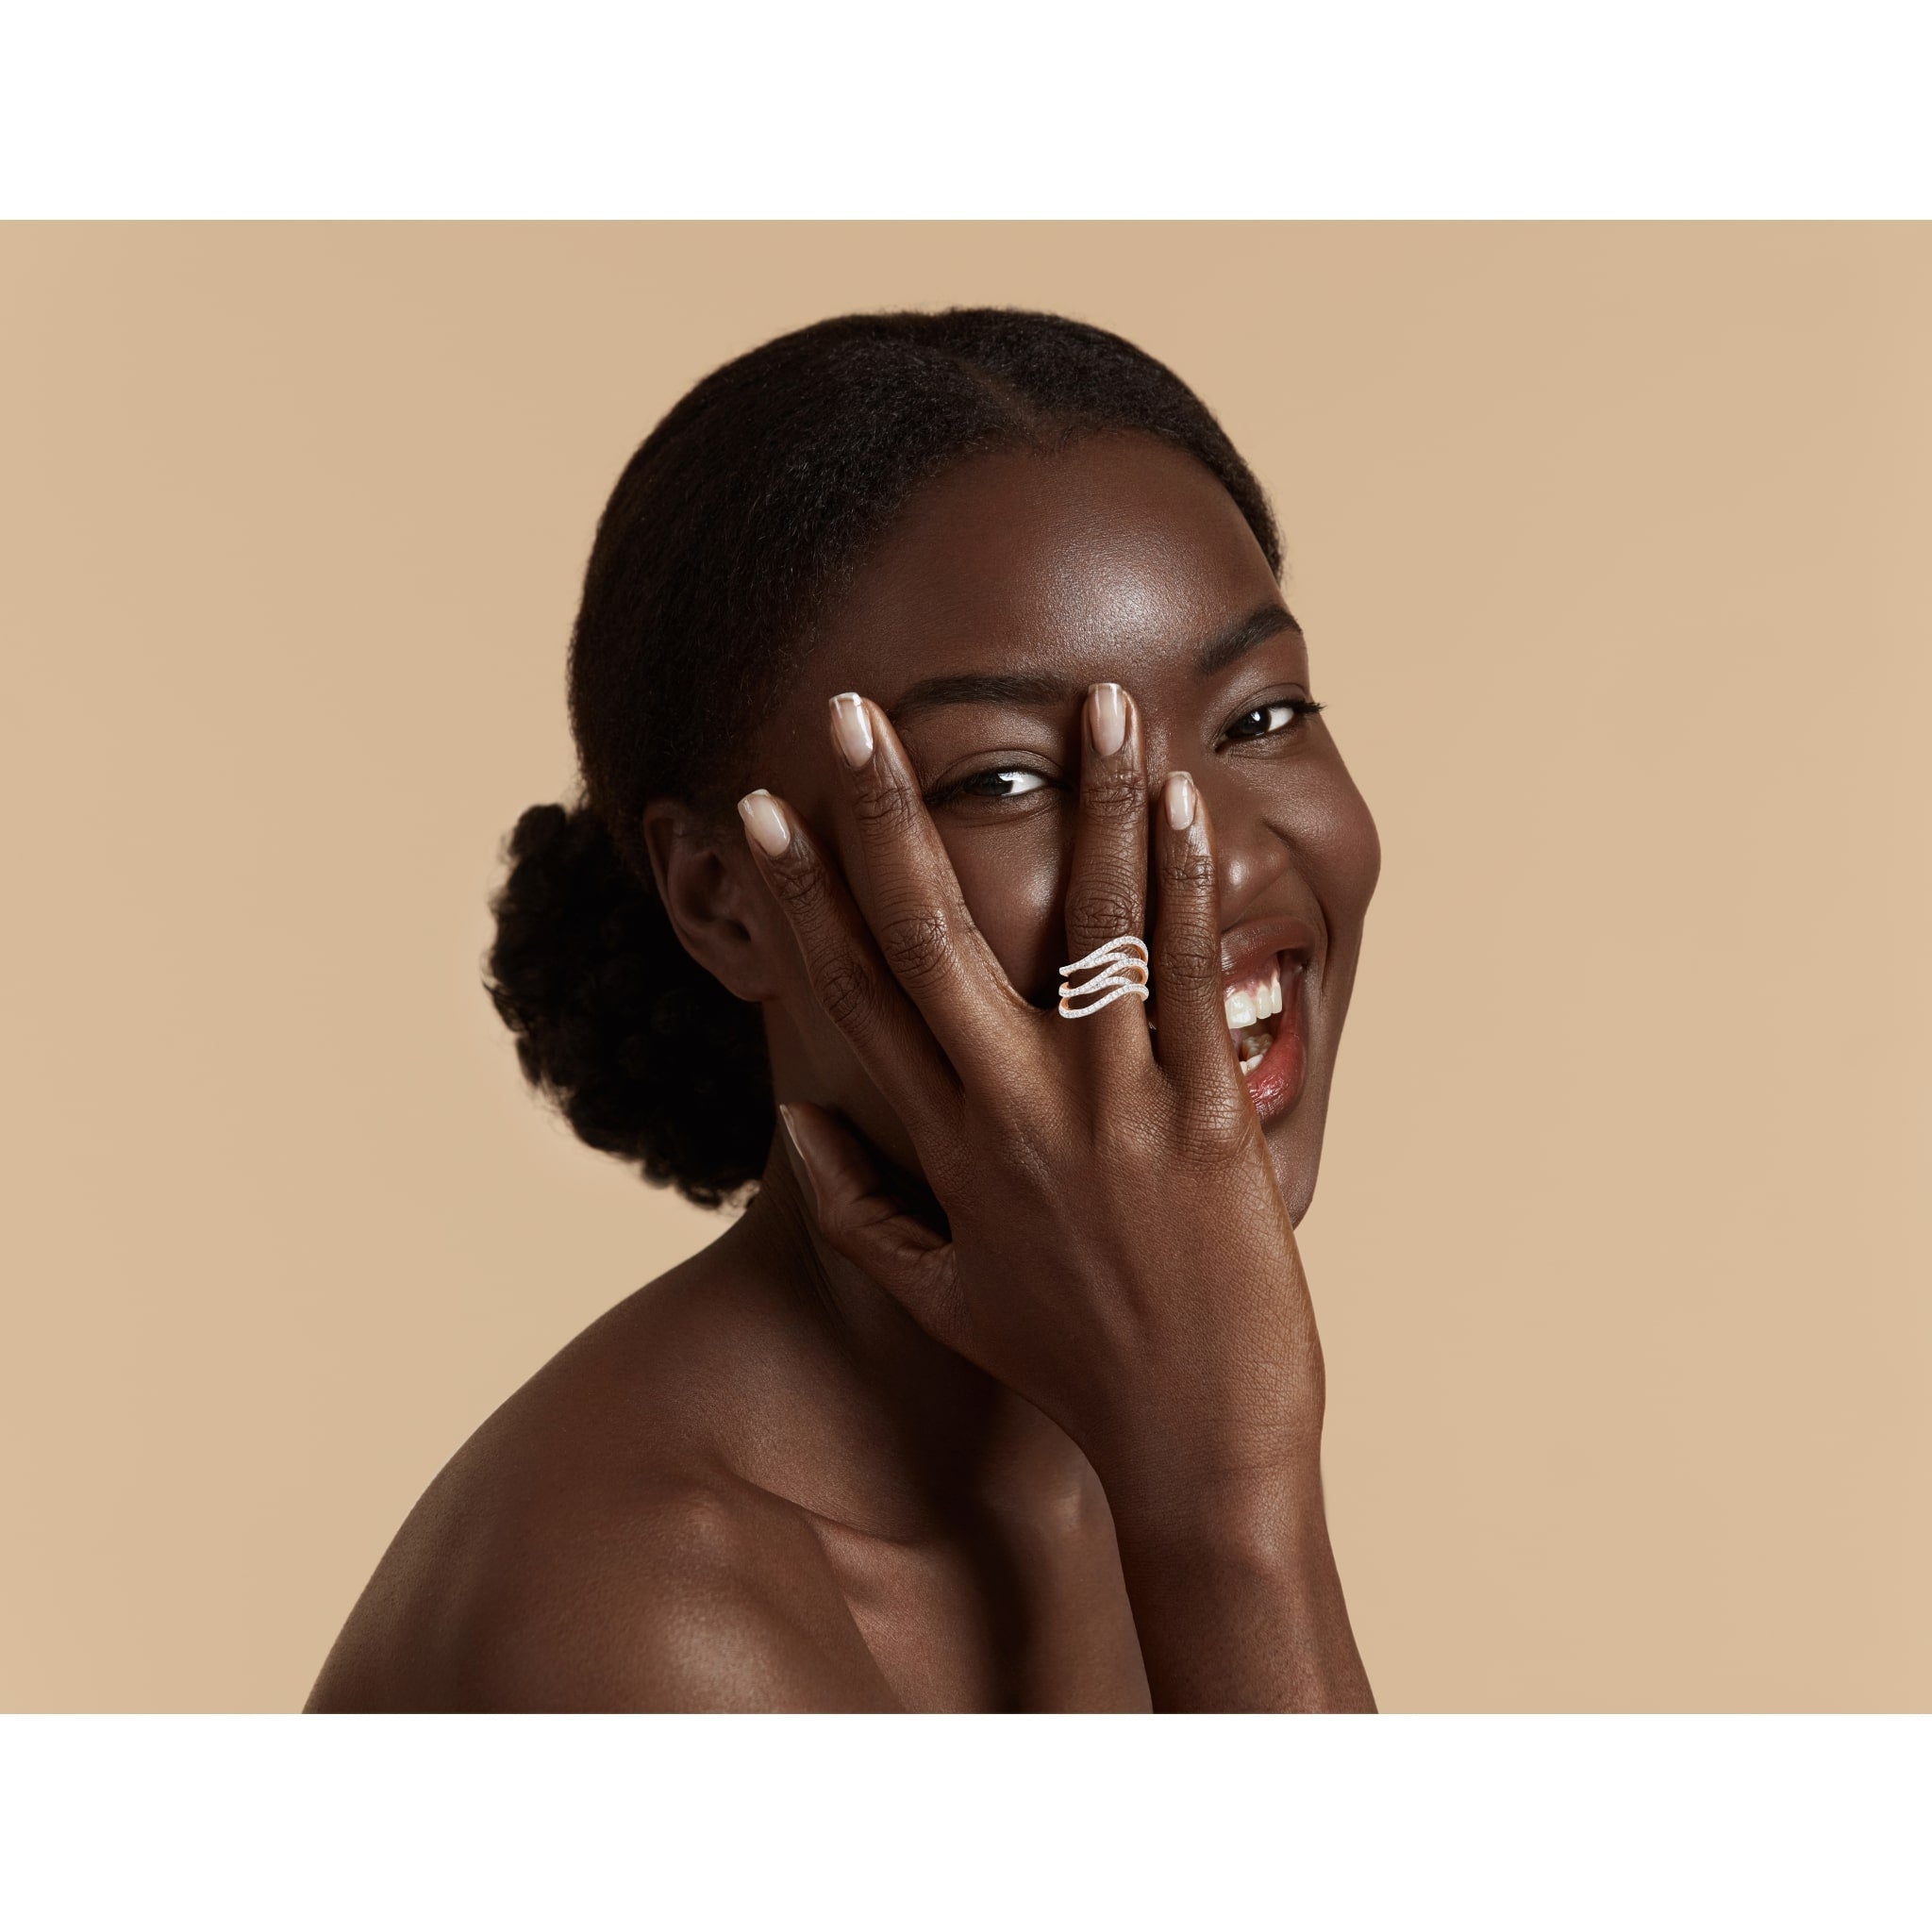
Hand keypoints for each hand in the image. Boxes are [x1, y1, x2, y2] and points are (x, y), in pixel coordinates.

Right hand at [738, 682, 1327, 1531]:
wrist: (1194, 1444)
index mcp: (945, 1147)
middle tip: (852, 711)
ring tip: (1092, 700)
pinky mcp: (1209, 1117)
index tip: (759, 809)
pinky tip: (1186, 800)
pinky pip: (1192, 979)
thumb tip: (793, 1118)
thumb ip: (857, 1205)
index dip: (798, 896)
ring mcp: (1115, 1109)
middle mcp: (1015, 1111)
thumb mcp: (940, 1295)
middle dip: (884, 816)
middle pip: (931, 938)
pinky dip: (1188, 885)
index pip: (849, 995)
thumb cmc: (1068, 1365)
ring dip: (1089, 803)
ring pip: (1090, 928)